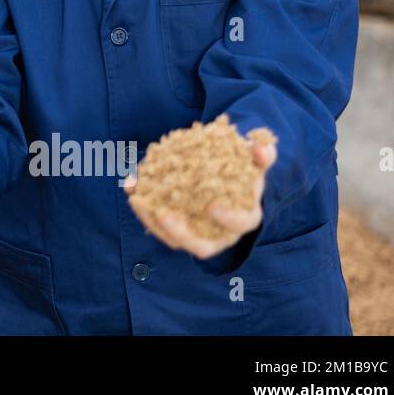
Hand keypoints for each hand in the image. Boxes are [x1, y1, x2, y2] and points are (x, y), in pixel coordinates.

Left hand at [124, 131, 276, 258]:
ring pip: (174, 239)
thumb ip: (262, 154)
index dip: (228, 218)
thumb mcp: (254, 161)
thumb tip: (263, 148)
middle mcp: (220, 234)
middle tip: (164, 214)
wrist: (226, 177)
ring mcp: (196, 235)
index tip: (212, 205)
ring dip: (152, 222)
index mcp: (244, 218)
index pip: (239, 224)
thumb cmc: (242, 171)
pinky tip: (130, 186)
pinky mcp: (175, 228)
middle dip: (181, 233)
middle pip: (201, 246)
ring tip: (137, 200)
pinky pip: (157, 224)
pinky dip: (143, 207)